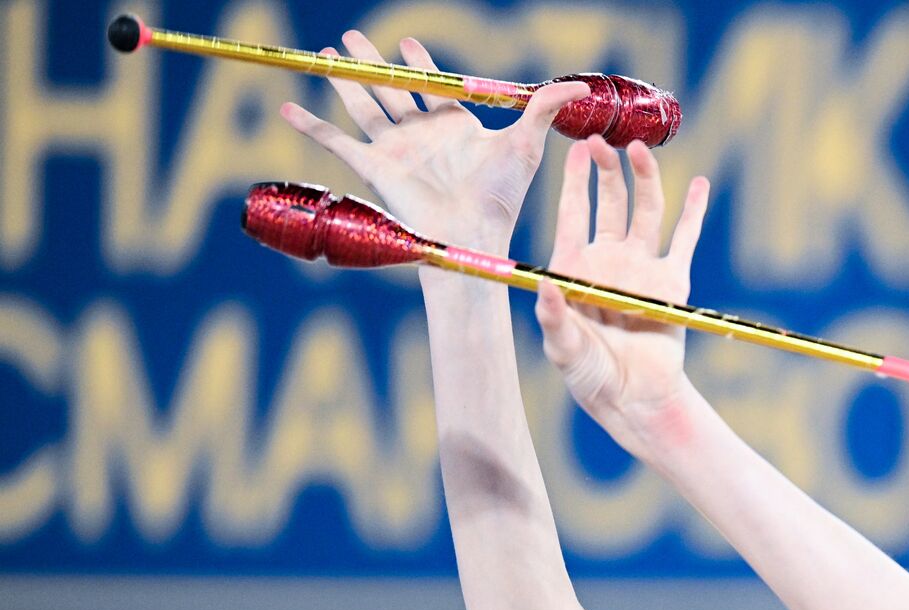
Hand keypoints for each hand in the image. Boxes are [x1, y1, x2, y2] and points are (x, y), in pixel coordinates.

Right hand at [280, 31, 588, 248]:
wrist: (470, 233)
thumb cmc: (501, 197)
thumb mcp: (526, 143)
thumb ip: (545, 108)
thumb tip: (580, 86)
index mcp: (454, 129)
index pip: (434, 89)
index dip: (422, 66)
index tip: (411, 44)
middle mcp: (421, 137)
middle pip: (391, 90)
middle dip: (374, 63)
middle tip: (355, 36)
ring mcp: (394, 151)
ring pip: (363, 105)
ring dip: (344, 79)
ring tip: (328, 53)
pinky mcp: (373, 167)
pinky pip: (335, 141)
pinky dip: (310, 124)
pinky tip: (286, 106)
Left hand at [535, 135, 709, 452]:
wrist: (633, 397)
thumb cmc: (588, 374)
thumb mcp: (562, 347)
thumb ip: (553, 317)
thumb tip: (544, 285)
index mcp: (575, 267)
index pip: (573, 213)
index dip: (573, 181)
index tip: (574, 148)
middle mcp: (608, 259)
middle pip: (609, 202)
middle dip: (606, 170)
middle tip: (602, 142)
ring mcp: (642, 267)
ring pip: (645, 211)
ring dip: (644, 179)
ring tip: (639, 148)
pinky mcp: (672, 282)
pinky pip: (684, 240)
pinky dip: (693, 212)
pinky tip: (699, 184)